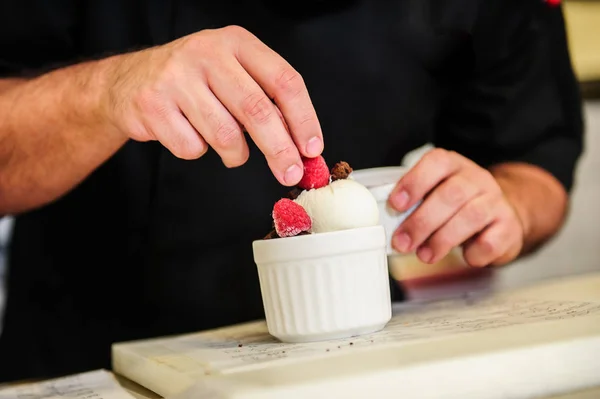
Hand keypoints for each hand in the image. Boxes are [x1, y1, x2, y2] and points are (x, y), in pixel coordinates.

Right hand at [102, 25, 322, 185]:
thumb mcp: (232, 74)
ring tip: (228, 147)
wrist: (129, 80)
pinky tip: (189, 133)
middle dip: (280, 150)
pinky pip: (193, 148)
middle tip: (291, 173)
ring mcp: (176, 78)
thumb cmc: (194, 81)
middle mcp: (206, 53)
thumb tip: (301, 146)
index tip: (312, 148)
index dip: (304, 119)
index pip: (284, 81)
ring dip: (234, 154)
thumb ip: (266, 101)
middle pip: (257, 110)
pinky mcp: (153, 105)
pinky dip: (198, 151)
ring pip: (225, 136)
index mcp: (236, 42)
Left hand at [388, 149, 524, 266]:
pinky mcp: (508, 227)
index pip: (436, 163)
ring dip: (441, 240)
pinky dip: (472, 253)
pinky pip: (489, 242)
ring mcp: (495, 201)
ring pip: (470, 217)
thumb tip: (389, 223)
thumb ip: (414, 204)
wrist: (501, 215)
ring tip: (424, 255)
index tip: (395, 205)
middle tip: (403, 243)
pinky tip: (463, 256)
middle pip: (451, 195)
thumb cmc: (458, 206)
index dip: (414, 182)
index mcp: (453, 165)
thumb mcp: (435, 195)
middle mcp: (476, 179)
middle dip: (422, 222)